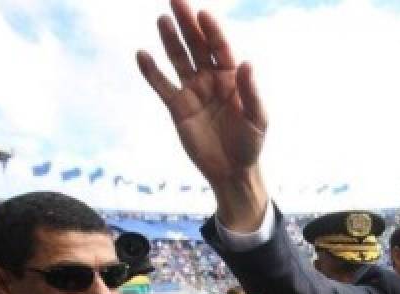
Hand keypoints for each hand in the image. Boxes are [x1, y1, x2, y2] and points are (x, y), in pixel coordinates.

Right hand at [137, 0, 268, 230]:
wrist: (232, 171)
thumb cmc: (250, 144)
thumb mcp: (257, 119)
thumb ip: (250, 92)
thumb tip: (246, 64)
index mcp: (231, 78)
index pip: (220, 48)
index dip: (212, 31)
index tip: (203, 14)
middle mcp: (210, 79)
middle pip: (197, 46)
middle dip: (187, 24)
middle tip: (176, 1)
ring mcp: (192, 91)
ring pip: (178, 59)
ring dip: (170, 40)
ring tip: (162, 19)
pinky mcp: (177, 107)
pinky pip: (161, 85)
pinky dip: (151, 71)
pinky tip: (142, 54)